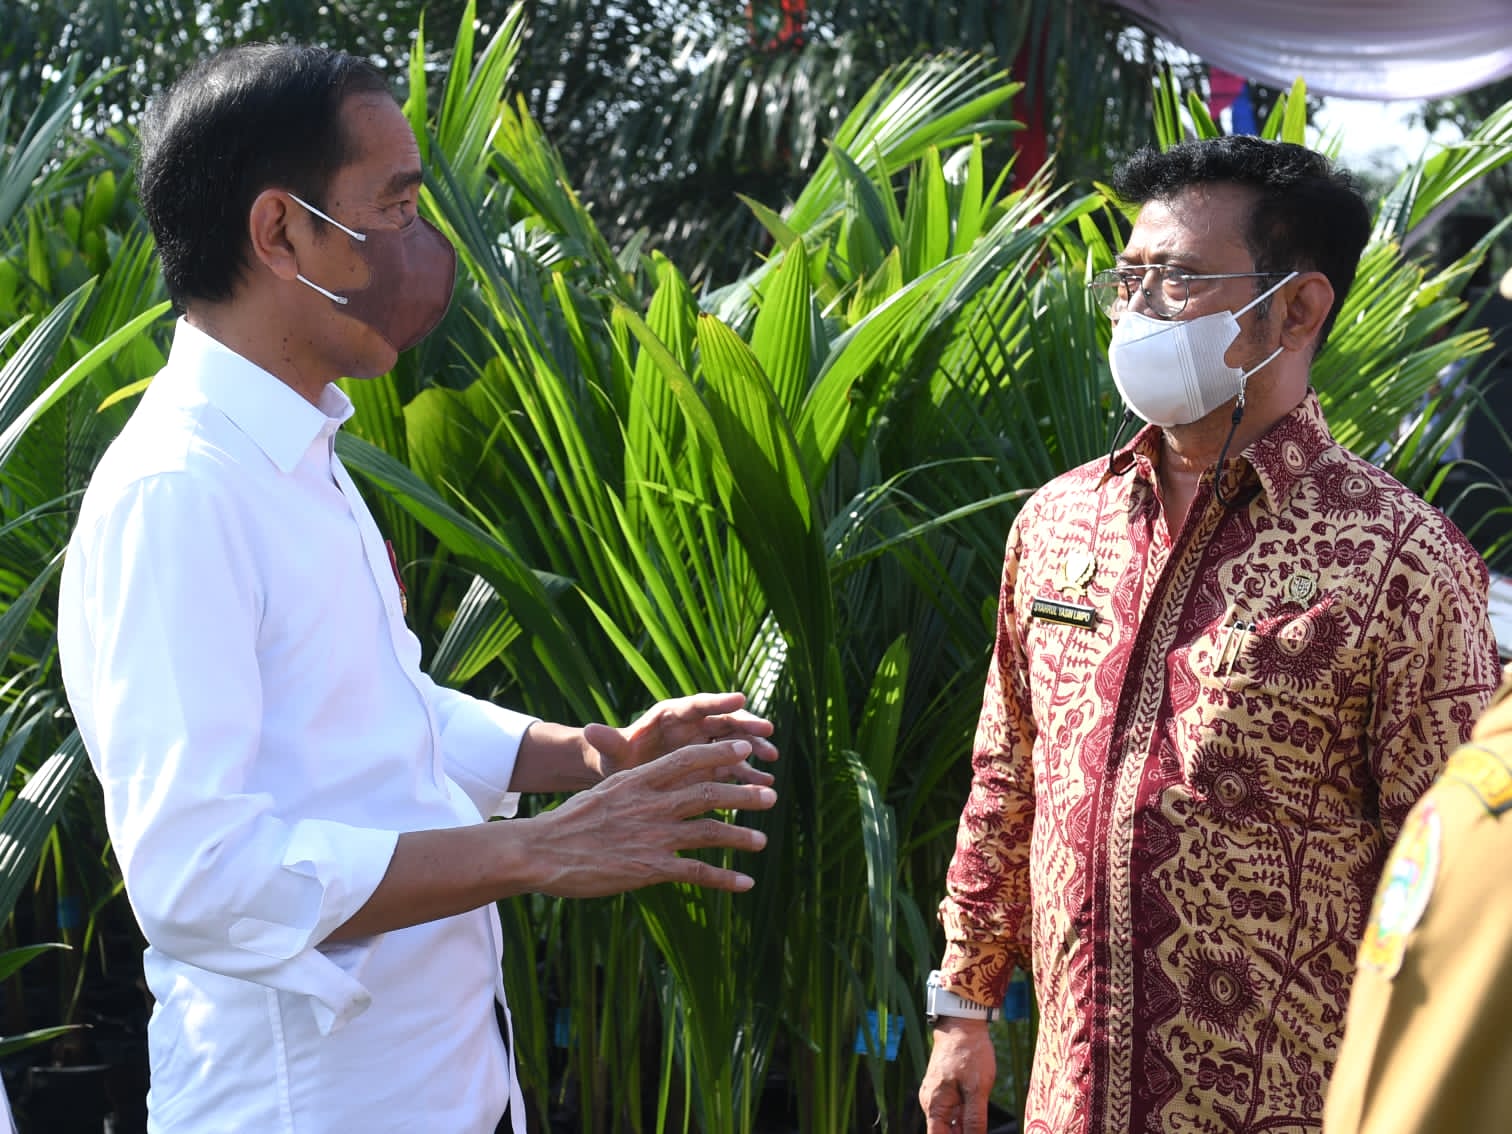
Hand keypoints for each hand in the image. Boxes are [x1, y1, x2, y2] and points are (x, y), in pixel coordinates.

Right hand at [525, 737, 776, 897]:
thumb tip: (655, 778)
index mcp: (638, 779)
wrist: (542, 852)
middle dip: (744, 793)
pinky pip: (696, 871)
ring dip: (740, 835)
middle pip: (708, 792)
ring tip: (762, 840)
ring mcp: (652, 835)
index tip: (744, 748)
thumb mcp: (604, 790)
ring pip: (709, 830)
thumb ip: (635, 785)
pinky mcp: (650, 868)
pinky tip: (744, 884)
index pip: (688, 760)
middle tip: (770, 795)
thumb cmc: (569, 822)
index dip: (720, 754)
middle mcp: (651, 803)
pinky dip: (724, 878)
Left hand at [583, 691, 777, 784]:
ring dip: (754, 748)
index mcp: (670, 715)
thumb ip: (607, 741)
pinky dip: (749, 774)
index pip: (697, 704)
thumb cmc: (616, 759)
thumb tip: (589, 730)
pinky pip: (735, 767)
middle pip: (723, 720)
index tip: (741, 697)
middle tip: (767, 729)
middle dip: (746, 724)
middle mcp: (692, 726)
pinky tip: (765, 784)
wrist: (625, 778)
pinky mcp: (711, 766)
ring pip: (735, 742)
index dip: (719, 701)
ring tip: (771, 758)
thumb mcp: (611, 751)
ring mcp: (705, 745)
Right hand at [919, 1018, 995, 1133]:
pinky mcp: (942, 1088)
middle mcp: (930, 1102)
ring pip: (950, 1121)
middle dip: (963, 1133)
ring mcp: (935, 1094)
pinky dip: (964, 1113)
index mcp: (934, 1105)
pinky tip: (976, 1107)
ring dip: (965, 1125)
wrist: (962, 1024)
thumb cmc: (969, 1053)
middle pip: (945, 1132)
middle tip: (979, 1122)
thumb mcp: (977, 1089)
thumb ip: (975, 1119)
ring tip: (979, 1112)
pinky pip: (952, 1109)